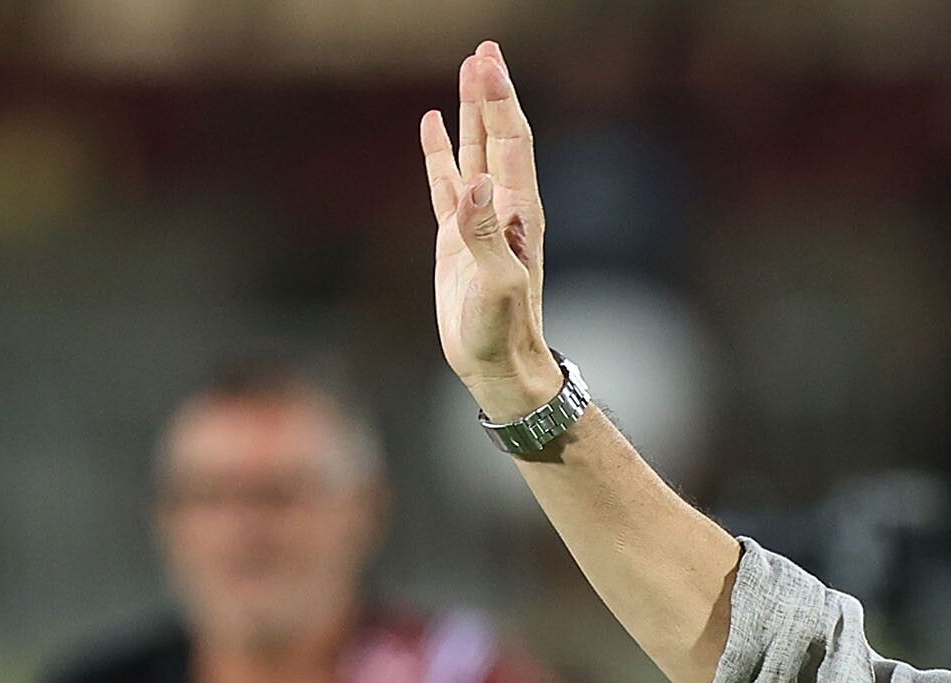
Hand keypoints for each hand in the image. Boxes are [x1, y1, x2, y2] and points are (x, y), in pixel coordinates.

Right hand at [420, 42, 560, 419]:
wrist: (499, 366)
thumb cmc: (503, 331)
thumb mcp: (496, 283)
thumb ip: (486, 233)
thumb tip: (477, 182)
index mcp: (517, 213)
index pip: (510, 142)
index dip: (499, 99)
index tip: (487, 59)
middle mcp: (502, 209)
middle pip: (496, 136)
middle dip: (489, 92)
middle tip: (484, 49)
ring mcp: (479, 220)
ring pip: (473, 151)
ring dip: (469, 112)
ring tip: (467, 71)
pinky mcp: (456, 236)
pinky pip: (446, 181)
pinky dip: (440, 150)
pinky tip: (432, 125)